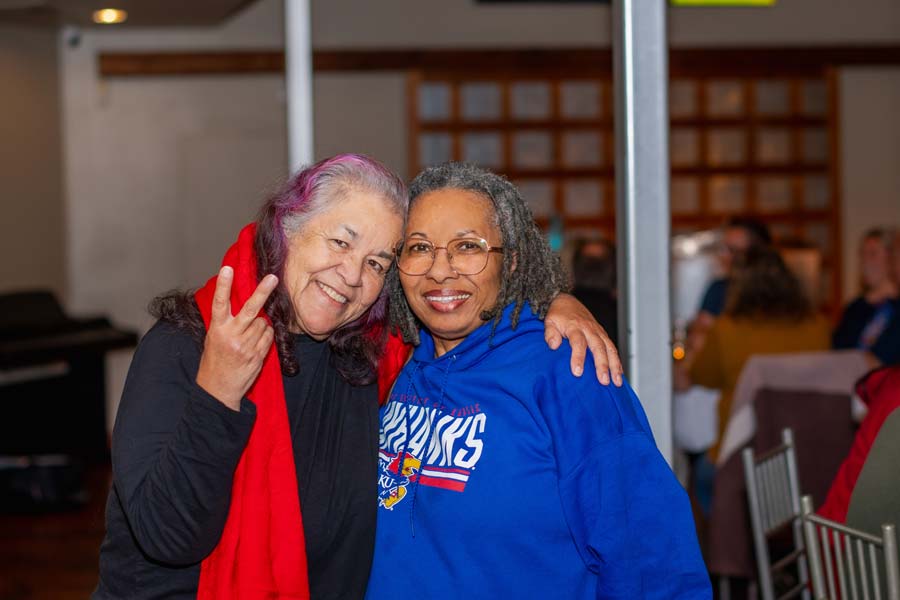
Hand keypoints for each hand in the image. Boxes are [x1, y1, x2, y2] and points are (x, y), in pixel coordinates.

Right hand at [196, 267, 277, 410]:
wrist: (218, 389)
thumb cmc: (214, 361)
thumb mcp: (213, 338)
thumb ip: (225, 322)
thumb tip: (240, 302)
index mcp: (217, 329)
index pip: (220, 303)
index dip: (224, 285)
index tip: (228, 269)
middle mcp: (232, 336)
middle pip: (251, 309)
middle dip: (263, 291)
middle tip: (273, 278)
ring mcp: (246, 346)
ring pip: (263, 323)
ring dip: (261, 324)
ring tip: (249, 335)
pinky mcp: (258, 355)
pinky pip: (269, 336)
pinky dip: (266, 335)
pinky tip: (256, 342)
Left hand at [544, 293, 623, 385]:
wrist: (567, 301)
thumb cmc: (558, 314)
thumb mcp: (549, 321)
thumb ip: (550, 333)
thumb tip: (553, 345)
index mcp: (575, 326)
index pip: (578, 343)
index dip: (578, 357)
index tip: (578, 372)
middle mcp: (589, 329)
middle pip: (598, 347)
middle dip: (602, 365)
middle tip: (603, 380)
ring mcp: (598, 331)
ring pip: (610, 348)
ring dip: (614, 365)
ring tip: (617, 381)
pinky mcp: (602, 334)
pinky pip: (612, 347)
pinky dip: (617, 361)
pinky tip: (619, 373)